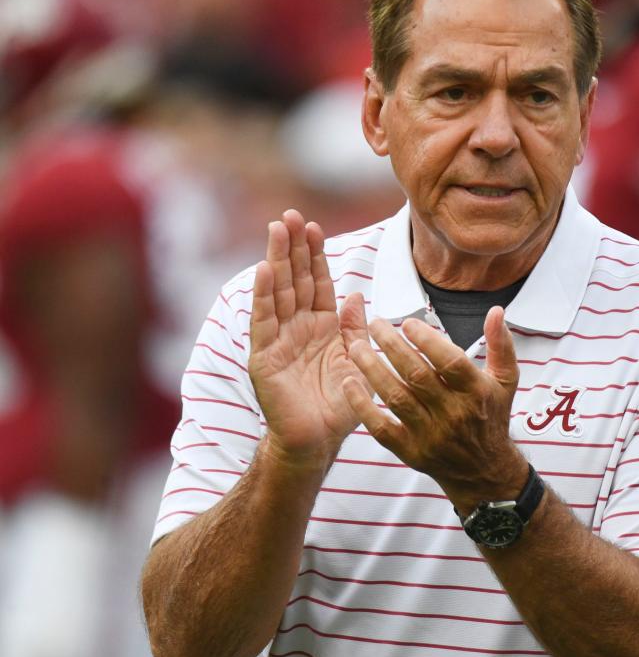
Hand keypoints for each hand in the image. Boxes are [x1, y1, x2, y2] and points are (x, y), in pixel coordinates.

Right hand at [249, 209, 368, 470]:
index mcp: (321, 326)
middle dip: (293, 247)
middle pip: (295, 279)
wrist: (318, 441)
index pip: (317, 282)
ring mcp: (279, 340)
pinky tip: (263, 270)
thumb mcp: (356, 360)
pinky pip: (264, 322)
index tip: (313, 226)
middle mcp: (297, 327)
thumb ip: (354, 328)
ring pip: (277, 292)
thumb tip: (355, 294)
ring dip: (276, 260)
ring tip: (276, 230)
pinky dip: (263, 296)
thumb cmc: (339, 404)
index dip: (315, 256)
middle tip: (290, 215)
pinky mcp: (265, 357)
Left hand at [343, 307, 527, 510]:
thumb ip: (500, 343)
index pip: (449, 362)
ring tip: (356, 346)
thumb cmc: (491, 417)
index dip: (427, 340)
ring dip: (373, 369)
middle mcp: (453, 414)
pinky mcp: (410, 451)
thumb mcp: (505, 380)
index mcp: (477, 393)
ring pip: (396, 397)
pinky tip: (349, 384)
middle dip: (392, 346)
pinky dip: (363, 406)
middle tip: (376, 324)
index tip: (408, 323)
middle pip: (417, 375)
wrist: (484, 471)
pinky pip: (381, 428)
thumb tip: (495, 311)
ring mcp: (430, 435)